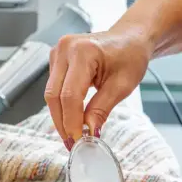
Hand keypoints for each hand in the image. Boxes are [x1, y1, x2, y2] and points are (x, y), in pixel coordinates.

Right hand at [44, 27, 152, 145]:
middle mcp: (65, 49)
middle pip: (54, 95)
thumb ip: (101, 109)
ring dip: (60, 116)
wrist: (129, 38)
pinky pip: (54, 88)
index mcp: (83, 51)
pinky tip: (72, 117)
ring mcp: (58, 52)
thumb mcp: (122, 86)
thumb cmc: (130, 55)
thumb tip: (89, 131)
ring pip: (51, 94)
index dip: (72, 121)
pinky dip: (62, 105)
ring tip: (73, 133)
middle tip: (72, 143)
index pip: (70, 95)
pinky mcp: (56, 59)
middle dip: (62, 122)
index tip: (78, 140)